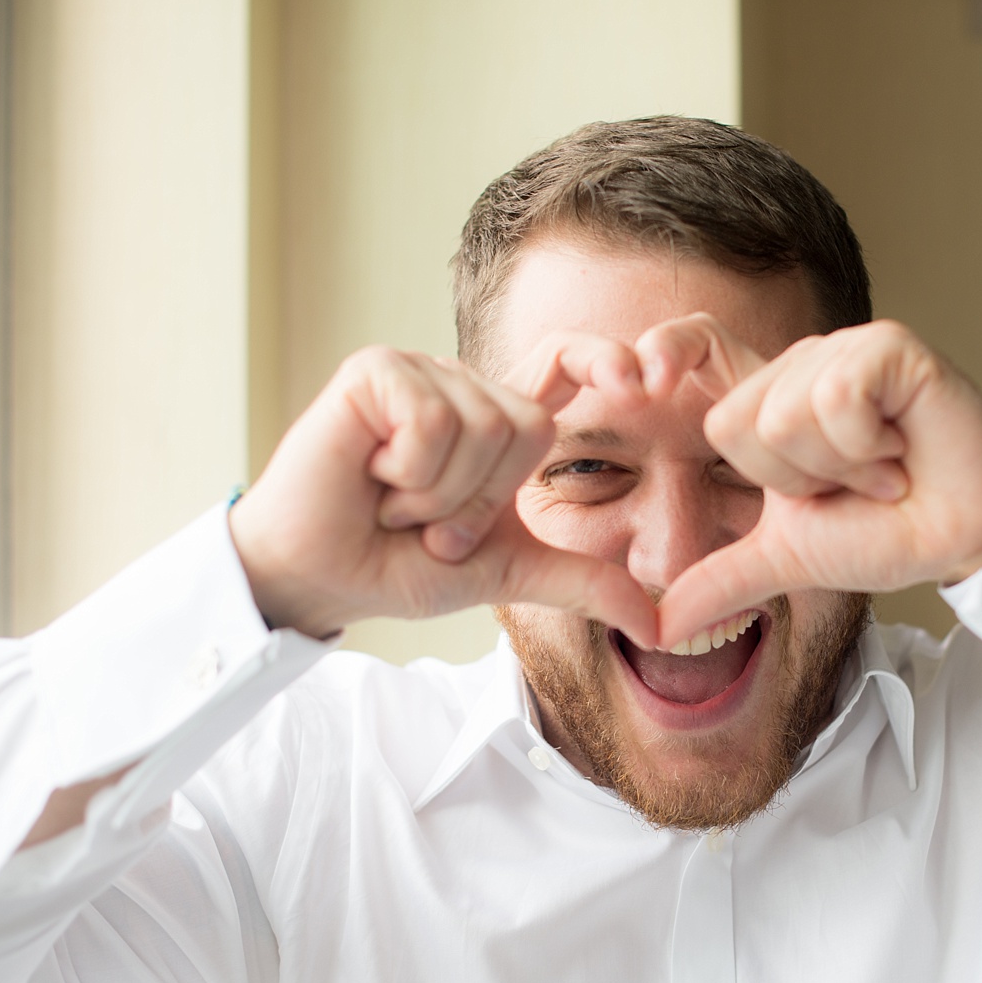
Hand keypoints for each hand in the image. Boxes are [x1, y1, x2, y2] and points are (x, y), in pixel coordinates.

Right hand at [229, 344, 657, 644]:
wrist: (320, 578)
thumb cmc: (398, 566)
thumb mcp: (505, 573)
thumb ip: (582, 581)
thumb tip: (661, 625)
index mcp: (498, 422)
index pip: (565, 364)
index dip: (604, 358)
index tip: (641, 378)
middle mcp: (464, 387)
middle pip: (530, 426)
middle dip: (482, 500)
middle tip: (429, 523)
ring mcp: (419, 373)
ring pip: (484, 427)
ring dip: (440, 495)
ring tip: (395, 503)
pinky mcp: (376, 372)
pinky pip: (432, 423)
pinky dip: (408, 474)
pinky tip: (371, 477)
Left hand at [645, 316, 981, 647]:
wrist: (966, 537)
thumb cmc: (887, 532)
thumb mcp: (787, 558)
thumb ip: (721, 580)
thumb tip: (659, 630)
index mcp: (771, 399)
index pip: (701, 346)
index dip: (666, 349)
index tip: (639, 378)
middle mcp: (802, 364)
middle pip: (734, 422)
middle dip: (792, 480)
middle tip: (850, 483)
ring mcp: (845, 350)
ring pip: (784, 414)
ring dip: (838, 469)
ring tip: (883, 468)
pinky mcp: (888, 348)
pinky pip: (836, 400)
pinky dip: (868, 447)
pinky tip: (903, 449)